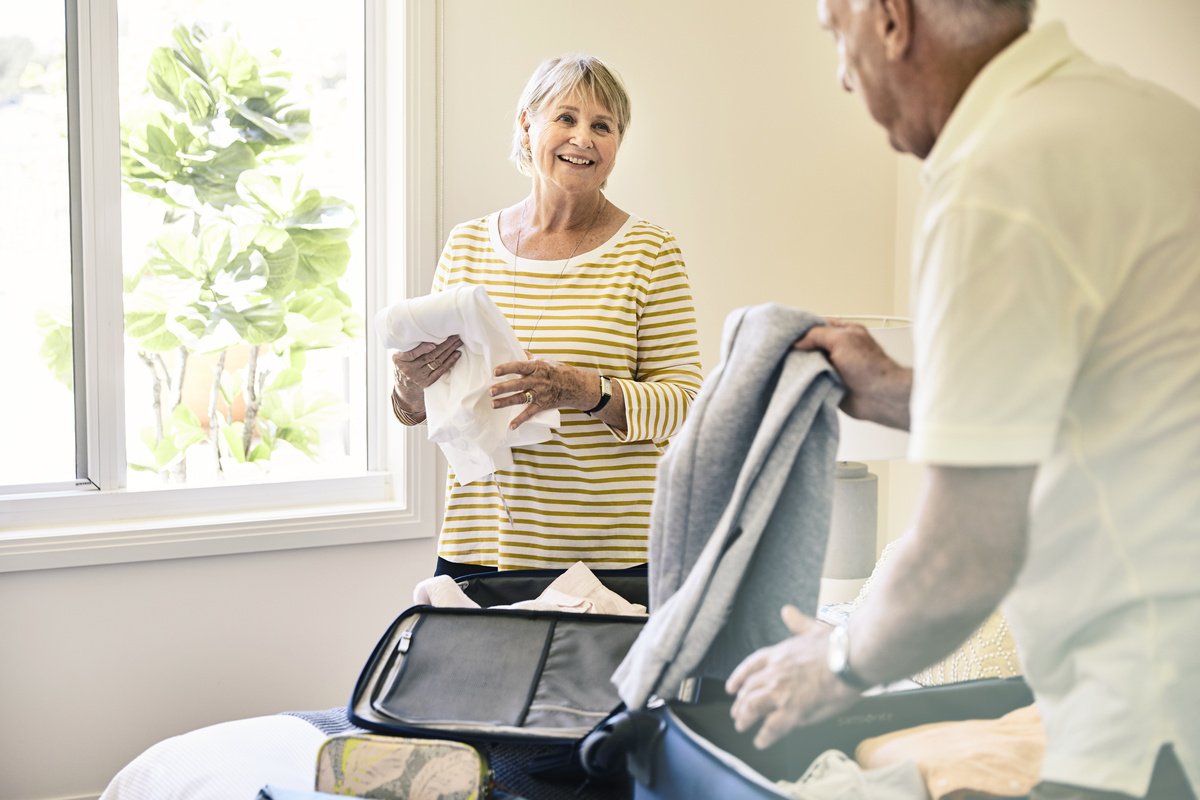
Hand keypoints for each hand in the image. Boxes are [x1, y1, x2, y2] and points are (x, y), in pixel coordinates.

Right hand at [392, 336, 462, 410]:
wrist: (403, 379)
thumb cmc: (404, 358)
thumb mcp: (401, 350)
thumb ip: (410, 343)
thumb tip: (425, 329)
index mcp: (399, 360)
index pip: (412, 354)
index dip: (422, 349)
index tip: (433, 344)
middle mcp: (409, 369)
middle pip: (429, 356)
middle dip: (443, 345)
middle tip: (454, 336)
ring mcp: (419, 376)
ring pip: (437, 362)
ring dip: (449, 351)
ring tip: (458, 342)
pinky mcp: (427, 381)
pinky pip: (441, 370)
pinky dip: (450, 361)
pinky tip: (457, 354)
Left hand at [491, 354, 592, 429]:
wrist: (576, 386)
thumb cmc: (559, 372)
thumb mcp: (545, 361)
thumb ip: (530, 358)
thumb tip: (518, 350)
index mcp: (537, 368)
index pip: (520, 367)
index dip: (507, 368)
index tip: (496, 371)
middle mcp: (537, 381)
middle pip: (518, 384)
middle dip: (504, 388)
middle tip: (491, 390)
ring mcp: (540, 394)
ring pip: (521, 398)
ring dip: (506, 402)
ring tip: (494, 404)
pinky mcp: (542, 405)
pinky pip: (530, 413)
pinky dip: (520, 420)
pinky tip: (511, 426)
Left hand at [726, 605, 860, 749]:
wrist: (851, 658)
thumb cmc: (839, 644)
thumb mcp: (814, 627)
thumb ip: (799, 623)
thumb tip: (787, 611)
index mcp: (780, 654)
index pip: (751, 665)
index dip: (738, 677)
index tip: (731, 687)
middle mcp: (775, 672)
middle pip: (749, 689)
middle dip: (740, 702)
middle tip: (736, 712)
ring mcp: (781, 692)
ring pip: (752, 707)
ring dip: (744, 717)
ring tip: (741, 726)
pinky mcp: (792, 710)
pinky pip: (771, 727)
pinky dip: (764, 736)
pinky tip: (760, 742)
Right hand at [793, 318, 910, 428]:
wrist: (880, 397)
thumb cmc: (870, 367)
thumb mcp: (841, 339)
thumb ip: (817, 334)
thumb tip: (798, 341)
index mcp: (844, 332)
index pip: (817, 325)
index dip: (801, 328)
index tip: (786, 334)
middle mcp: (839, 349)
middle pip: (810, 345)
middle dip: (798, 350)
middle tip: (783, 352)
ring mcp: (834, 367)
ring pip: (809, 364)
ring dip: (801, 368)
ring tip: (788, 367)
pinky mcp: (830, 384)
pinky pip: (812, 381)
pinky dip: (805, 382)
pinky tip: (798, 381)